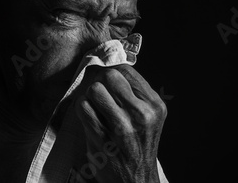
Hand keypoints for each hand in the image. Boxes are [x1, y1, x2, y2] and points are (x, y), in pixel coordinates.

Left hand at [75, 64, 166, 182]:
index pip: (127, 71)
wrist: (136, 180)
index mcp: (155, 105)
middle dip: (101, 82)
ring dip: (90, 96)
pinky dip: (82, 109)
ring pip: (94, 89)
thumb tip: (106, 67)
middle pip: (110, 76)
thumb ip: (133, 92)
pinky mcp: (102, 139)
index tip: (107, 81)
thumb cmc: (138, 145)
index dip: (112, 72)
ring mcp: (122, 128)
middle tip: (99, 93)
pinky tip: (89, 117)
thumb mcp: (148, 117)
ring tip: (95, 107)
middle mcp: (142, 115)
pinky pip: (83, 107)